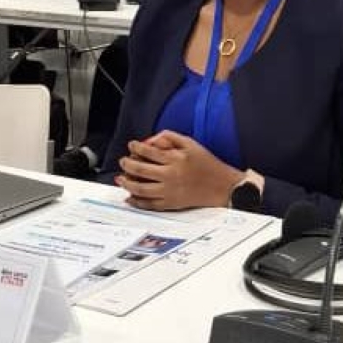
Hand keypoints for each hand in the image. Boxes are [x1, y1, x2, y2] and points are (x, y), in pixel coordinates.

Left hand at [114, 131, 243, 210]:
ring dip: (127, 183)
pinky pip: (149, 204)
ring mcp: (169, 191)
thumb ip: (170, 137)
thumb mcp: (191, 144)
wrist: (221, 187)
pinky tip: (130, 197)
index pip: (148, 151)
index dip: (136, 147)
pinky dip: (137, 201)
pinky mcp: (171, 204)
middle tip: (123, 161)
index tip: (131, 145)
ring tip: (121, 179)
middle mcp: (170, 175)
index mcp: (175, 159)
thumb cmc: (206, 164)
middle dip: (127, 164)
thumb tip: (151, 139)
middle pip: (140, 169)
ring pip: (141, 188)